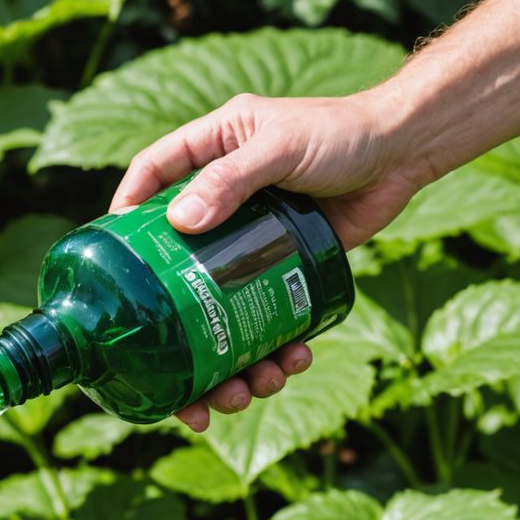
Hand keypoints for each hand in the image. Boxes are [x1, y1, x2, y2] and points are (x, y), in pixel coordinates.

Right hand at [108, 90, 426, 430]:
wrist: (405, 152)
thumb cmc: (342, 132)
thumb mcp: (280, 146)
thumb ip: (231, 178)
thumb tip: (179, 222)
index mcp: (206, 154)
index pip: (148, 180)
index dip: (124, 218)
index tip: (113, 264)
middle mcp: (220, 200)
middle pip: (174, 266)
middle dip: (174, 325)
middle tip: (174, 364)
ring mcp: (249, 240)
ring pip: (218, 307)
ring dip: (226, 360)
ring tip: (243, 387)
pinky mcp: (282, 268)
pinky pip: (263, 316)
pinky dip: (271, 350)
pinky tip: (287, 363)